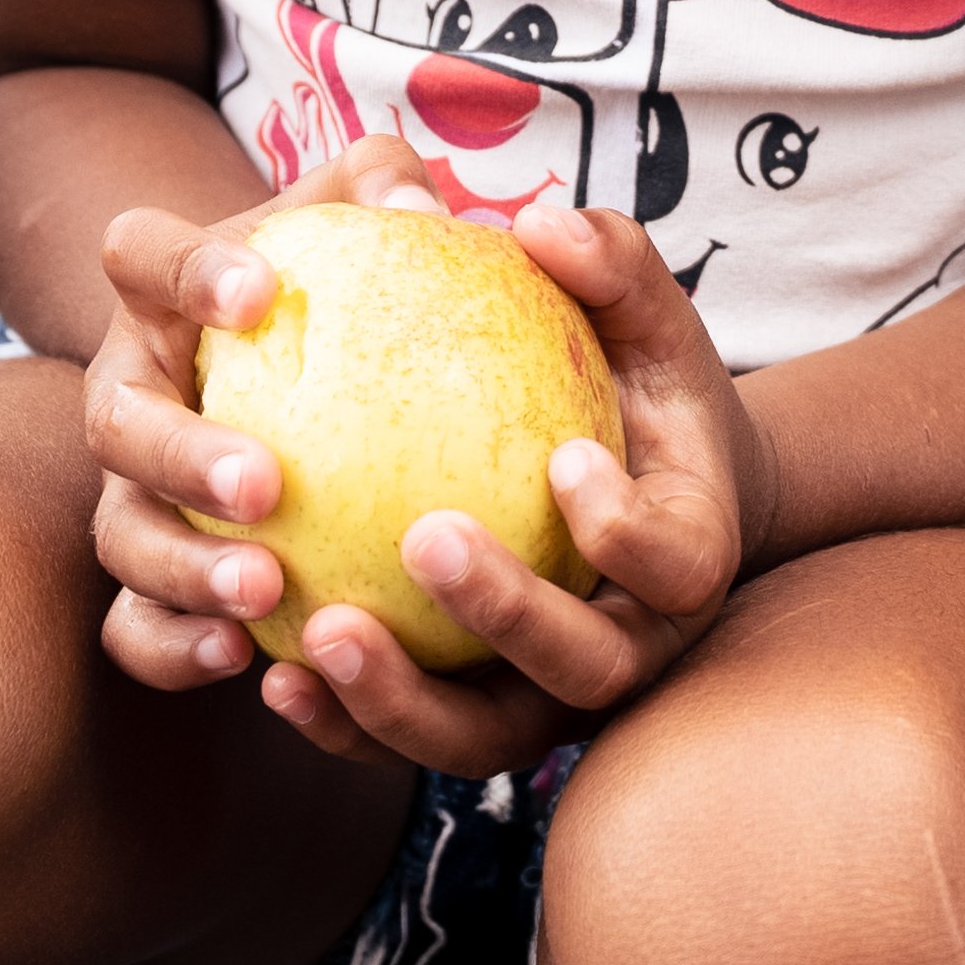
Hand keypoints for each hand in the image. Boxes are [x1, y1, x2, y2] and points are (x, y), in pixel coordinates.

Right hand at [77, 133, 447, 696]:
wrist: (268, 367)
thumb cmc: (328, 276)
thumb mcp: (354, 211)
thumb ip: (385, 185)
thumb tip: (424, 205)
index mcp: (160, 294)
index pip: (141, 255)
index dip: (186, 270)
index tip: (259, 290)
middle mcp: (126, 391)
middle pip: (115, 422)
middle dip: (179, 455)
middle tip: (264, 481)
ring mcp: (128, 490)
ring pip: (122, 536)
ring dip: (184, 570)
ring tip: (266, 590)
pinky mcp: (147, 576)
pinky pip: (138, 628)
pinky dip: (178, 648)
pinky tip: (251, 661)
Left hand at [252, 193, 758, 776]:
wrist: (644, 497)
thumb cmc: (639, 390)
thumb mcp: (648, 323)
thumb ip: (613, 267)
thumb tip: (542, 224)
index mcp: (690, 556)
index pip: (678, 563)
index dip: (630, 531)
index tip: (566, 459)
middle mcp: (632, 650)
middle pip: (586, 671)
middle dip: (508, 616)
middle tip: (422, 540)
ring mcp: (554, 703)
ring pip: (487, 739)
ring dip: (402, 701)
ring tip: (316, 635)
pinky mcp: (480, 724)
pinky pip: (412, 740)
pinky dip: (347, 724)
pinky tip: (273, 672)